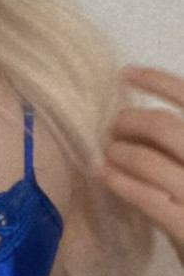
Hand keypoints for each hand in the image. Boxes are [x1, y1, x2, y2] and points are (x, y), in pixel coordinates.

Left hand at [97, 65, 183, 268]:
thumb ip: (172, 155)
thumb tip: (134, 127)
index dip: (160, 81)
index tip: (126, 74)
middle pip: (167, 127)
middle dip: (131, 122)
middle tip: (110, 129)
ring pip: (153, 160)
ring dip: (121, 153)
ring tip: (106, 156)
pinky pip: (153, 201)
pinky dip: (124, 183)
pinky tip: (104, 176)